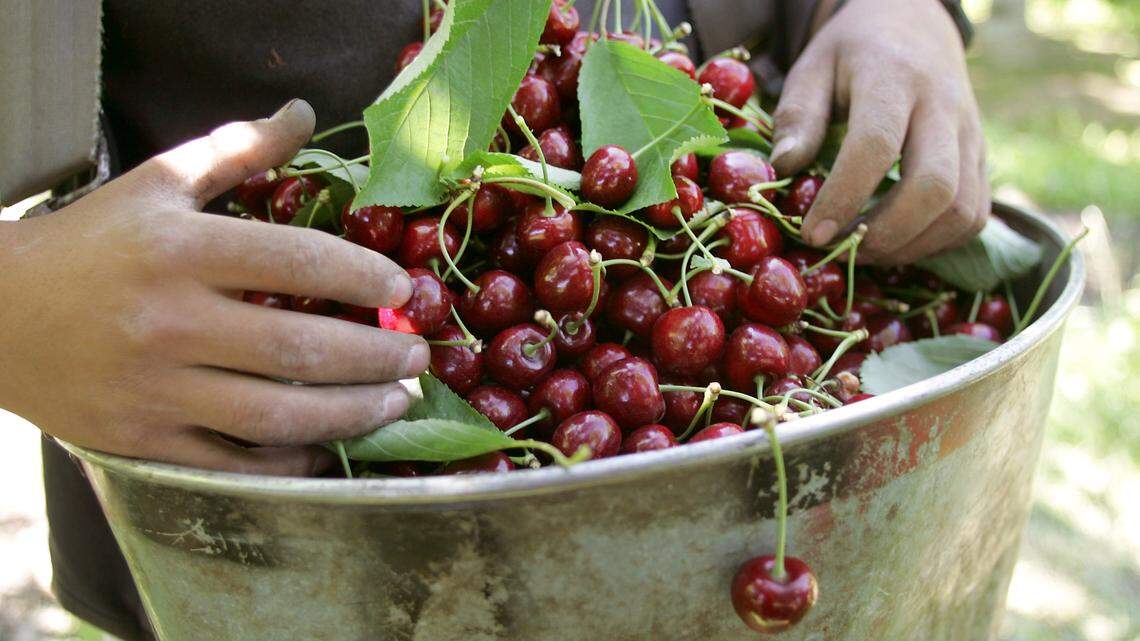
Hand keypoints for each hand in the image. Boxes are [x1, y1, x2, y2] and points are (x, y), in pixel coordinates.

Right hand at [0, 100, 427, 474]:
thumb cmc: (90, 243)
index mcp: (179, 249)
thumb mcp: (157, 182)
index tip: (403, 289)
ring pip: (275, 415)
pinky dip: (289, 460)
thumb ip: (236, 149)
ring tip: (397, 403)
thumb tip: (306, 114)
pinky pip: (233, 462)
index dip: (361, 277)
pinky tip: (329, 445)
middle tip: (419, 356)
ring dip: (352, 414)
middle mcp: (170, 321)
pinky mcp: (144, 438)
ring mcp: (156, 387)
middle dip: (376, 357)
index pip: (294, 261)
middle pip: (297, 349)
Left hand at [770, 0, 988, 263]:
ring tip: (864, 251)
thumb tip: (784, 167)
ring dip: (912, 246)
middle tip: (842, 250)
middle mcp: (943, 106)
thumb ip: (798, 116)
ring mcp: (971, 134)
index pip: (875, 146)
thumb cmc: (852, 53)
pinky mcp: (982, 158)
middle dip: (886, 234)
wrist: (913, 25)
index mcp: (893, 77)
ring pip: (962, 210)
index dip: (844, 197)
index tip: (811, 233)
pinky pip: (975, 215)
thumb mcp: (812, 68)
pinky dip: (937, 243)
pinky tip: (896, 244)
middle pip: (935, 187)